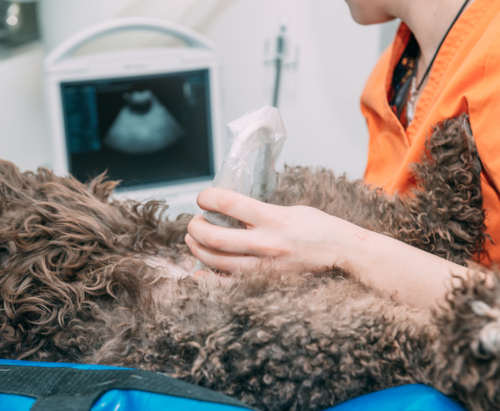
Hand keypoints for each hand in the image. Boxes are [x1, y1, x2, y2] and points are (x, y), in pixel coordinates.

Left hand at [186, 187, 359, 274]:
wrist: (341, 251)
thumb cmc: (316, 226)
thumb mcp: (289, 209)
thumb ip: (259, 211)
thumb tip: (228, 211)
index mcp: (274, 218)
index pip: (230, 203)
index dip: (208, 197)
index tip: (202, 197)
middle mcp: (267, 242)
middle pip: (216, 237)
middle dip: (196, 228)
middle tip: (194, 222)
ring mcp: (265, 265)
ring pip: (218, 261)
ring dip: (198, 249)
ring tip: (194, 240)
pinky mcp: (266, 281)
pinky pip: (229, 283)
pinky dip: (209, 279)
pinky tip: (198, 271)